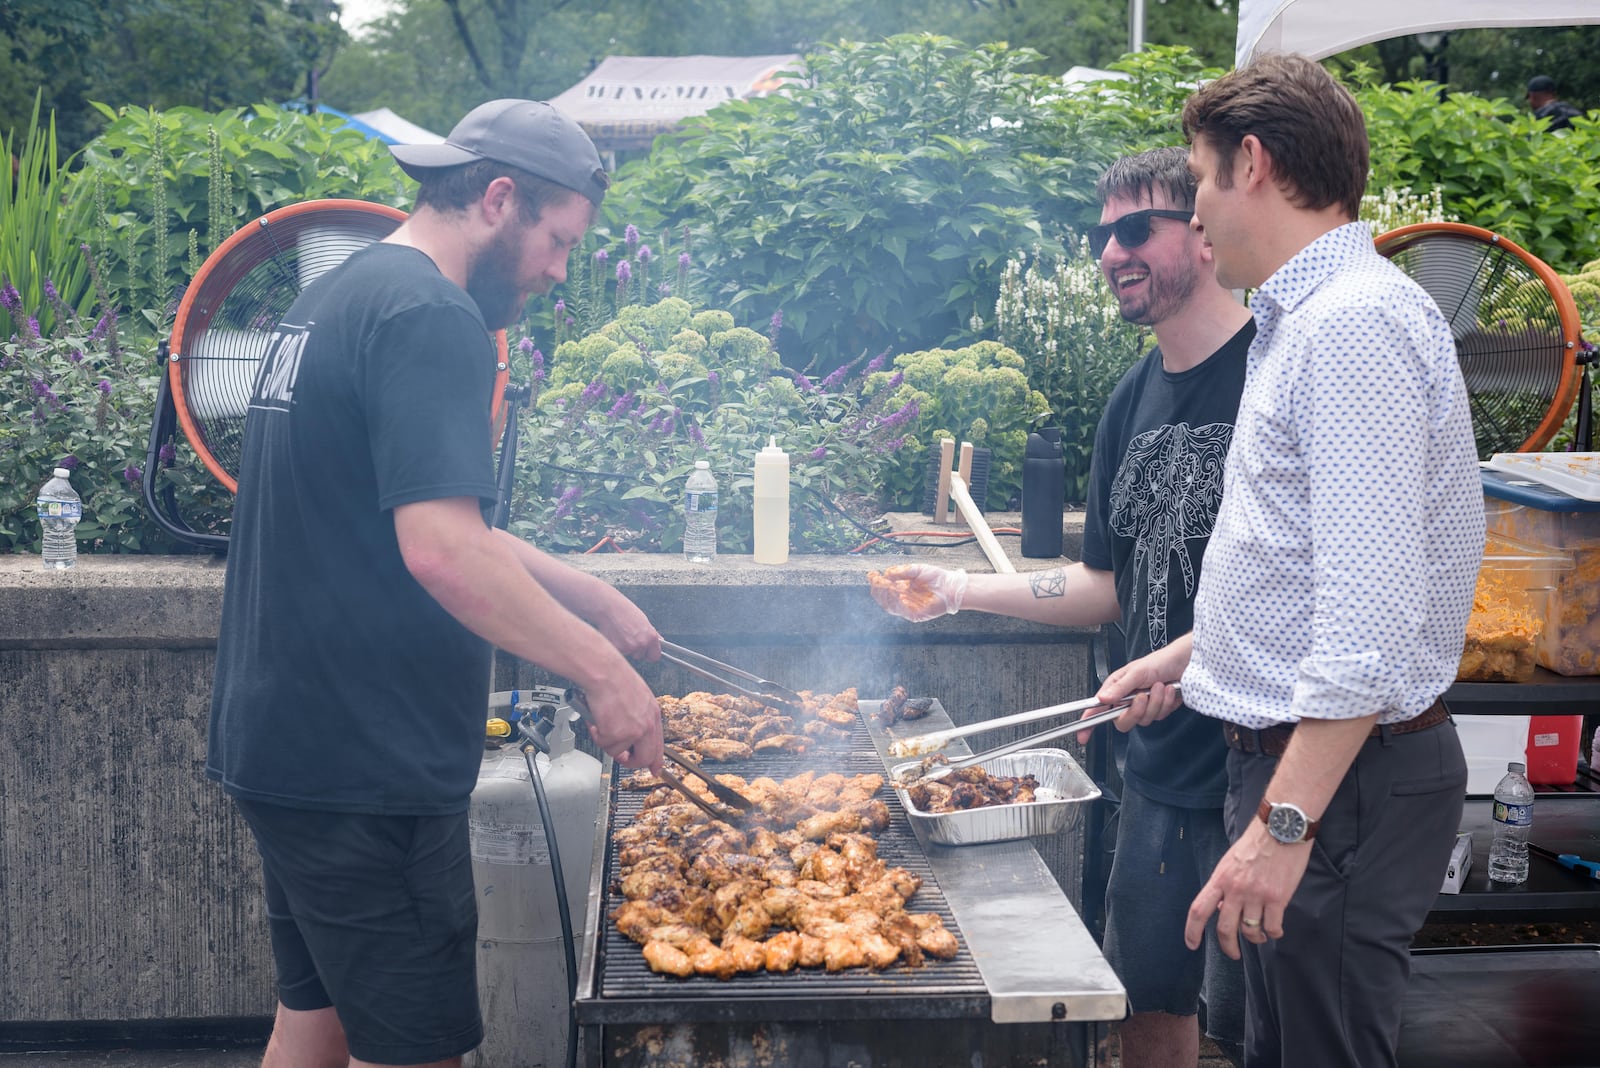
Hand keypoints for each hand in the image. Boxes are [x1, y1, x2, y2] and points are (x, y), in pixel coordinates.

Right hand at [577, 671, 663, 771]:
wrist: (603, 671)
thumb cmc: (615, 678)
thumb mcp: (637, 697)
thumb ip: (638, 717)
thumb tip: (633, 734)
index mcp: (653, 714)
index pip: (658, 745)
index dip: (655, 760)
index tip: (654, 769)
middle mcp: (647, 724)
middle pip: (644, 758)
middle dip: (629, 761)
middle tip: (620, 756)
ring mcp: (633, 731)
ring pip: (618, 752)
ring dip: (606, 742)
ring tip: (602, 724)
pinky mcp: (617, 734)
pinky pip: (604, 745)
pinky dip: (597, 734)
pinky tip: (596, 720)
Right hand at [588, 587, 661, 661]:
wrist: (609, 608)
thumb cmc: (626, 612)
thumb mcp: (644, 621)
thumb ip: (652, 633)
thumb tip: (661, 641)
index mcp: (651, 637)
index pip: (655, 657)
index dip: (650, 654)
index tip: (646, 652)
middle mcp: (642, 644)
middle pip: (641, 656)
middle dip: (636, 650)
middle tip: (629, 636)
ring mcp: (630, 648)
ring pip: (630, 654)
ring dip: (626, 648)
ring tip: (622, 634)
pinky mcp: (618, 649)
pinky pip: (620, 653)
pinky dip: (618, 647)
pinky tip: (616, 636)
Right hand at [870, 564, 967, 621]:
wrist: (952, 587)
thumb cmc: (937, 578)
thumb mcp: (916, 570)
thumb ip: (901, 571)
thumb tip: (886, 573)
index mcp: (902, 590)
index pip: (883, 590)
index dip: (876, 583)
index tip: (872, 574)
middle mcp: (903, 600)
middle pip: (883, 599)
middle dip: (878, 589)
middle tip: (877, 579)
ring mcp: (908, 609)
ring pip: (889, 605)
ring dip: (886, 594)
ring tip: (887, 583)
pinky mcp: (914, 615)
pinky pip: (900, 610)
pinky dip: (897, 601)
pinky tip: (898, 591)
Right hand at [1081, 641, 1188, 741]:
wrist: (1183, 663)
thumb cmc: (1158, 661)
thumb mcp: (1136, 672)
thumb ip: (1119, 687)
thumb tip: (1102, 698)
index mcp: (1115, 689)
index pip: (1097, 709)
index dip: (1088, 724)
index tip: (1082, 736)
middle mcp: (1126, 700)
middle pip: (1122, 721)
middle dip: (1136, 710)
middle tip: (1143, 696)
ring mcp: (1142, 707)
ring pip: (1144, 720)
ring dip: (1155, 702)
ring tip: (1160, 686)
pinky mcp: (1157, 710)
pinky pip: (1159, 716)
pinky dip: (1166, 703)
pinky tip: (1168, 691)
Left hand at [1184, 819, 1312, 959]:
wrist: (1281, 830)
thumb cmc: (1255, 845)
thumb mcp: (1229, 863)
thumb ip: (1223, 885)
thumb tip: (1221, 909)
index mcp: (1219, 879)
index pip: (1199, 910)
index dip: (1192, 931)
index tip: (1192, 945)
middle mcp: (1235, 889)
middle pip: (1225, 929)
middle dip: (1228, 947)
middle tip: (1234, 954)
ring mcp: (1256, 895)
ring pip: (1250, 931)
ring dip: (1255, 938)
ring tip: (1259, 935)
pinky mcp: (1278, 898)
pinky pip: (1272, 927)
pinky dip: (1274, 933)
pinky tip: (1275, 930)